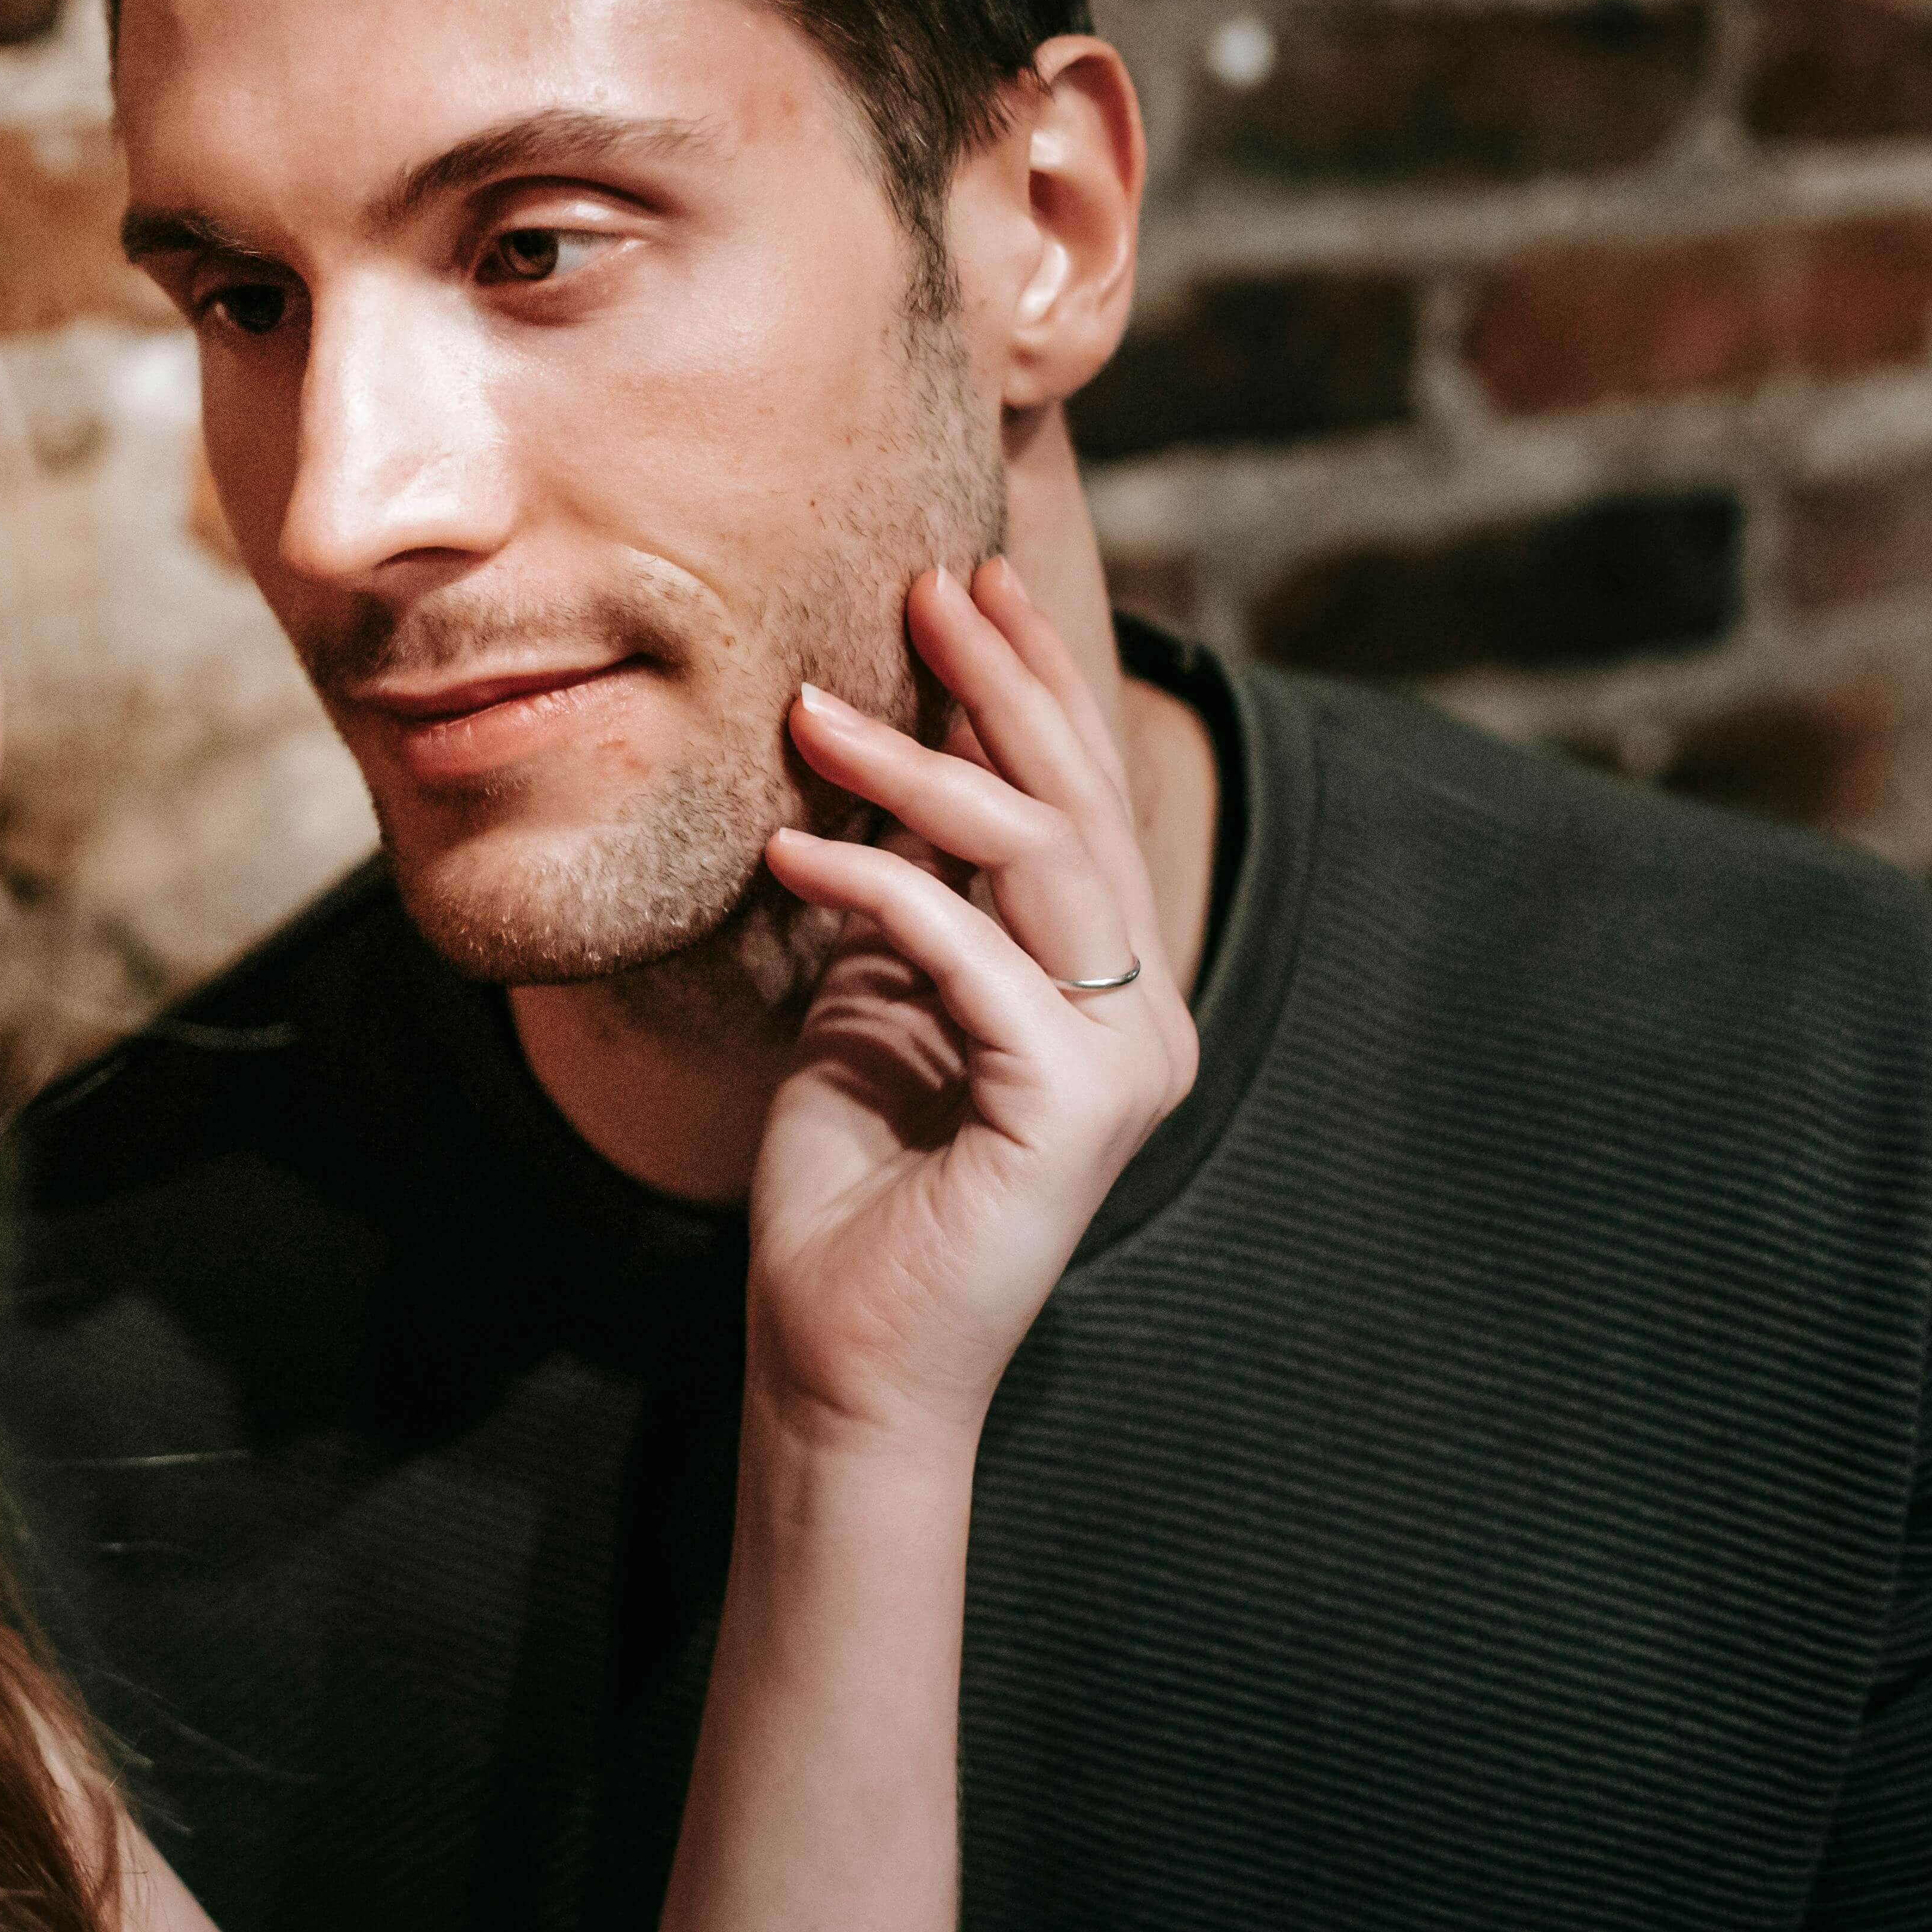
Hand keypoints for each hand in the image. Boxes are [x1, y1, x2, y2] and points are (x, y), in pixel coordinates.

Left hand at [747, 559, 1198, 1456]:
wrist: (841, 1351)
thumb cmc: (850, 1182)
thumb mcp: (874, 994)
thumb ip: (910, 891)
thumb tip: (889, 748)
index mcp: (1106, 988)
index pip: (1080, 803)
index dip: (1033, 683)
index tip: (970, 581)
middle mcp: (1141, 1016)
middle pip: (1078, 808)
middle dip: (1004, 680)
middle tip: (928, 582)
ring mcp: (1120, 1062)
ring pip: (1038, 860)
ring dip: (920, 768)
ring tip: (811, 706)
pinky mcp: (1068, 1108)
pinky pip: (969, 955)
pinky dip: (878, 886)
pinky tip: (791, 846)